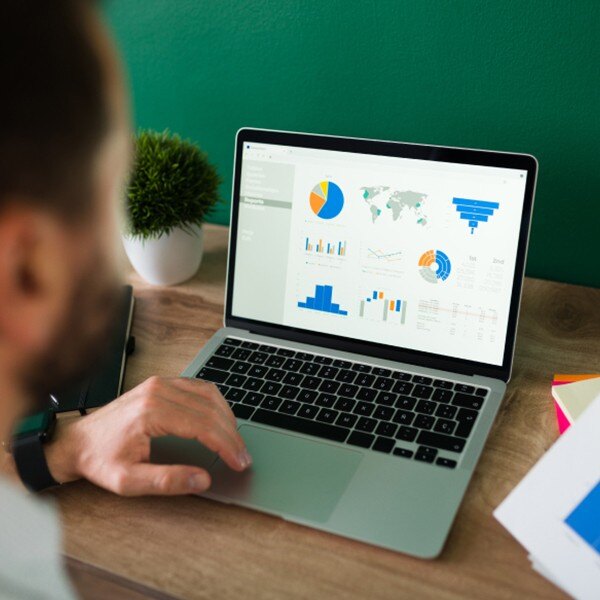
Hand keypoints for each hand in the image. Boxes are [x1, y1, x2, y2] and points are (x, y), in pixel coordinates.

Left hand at [44, 376, 251, 495]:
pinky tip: (220, 419)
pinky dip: (215, 403)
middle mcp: (158, 391)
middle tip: (242, 456)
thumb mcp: (128, 481)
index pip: (203, 426)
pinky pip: (198, 387)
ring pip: (208, 394)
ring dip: (226, 416)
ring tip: (235, 440)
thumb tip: (202, 479)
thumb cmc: (100, 460)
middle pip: (210, 409)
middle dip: (231, 434)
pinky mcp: (160, 384)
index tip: (239, 462)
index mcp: (152, 412)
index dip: (226, 445)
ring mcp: (160, 384)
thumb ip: (167, 481)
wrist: (76, 441)